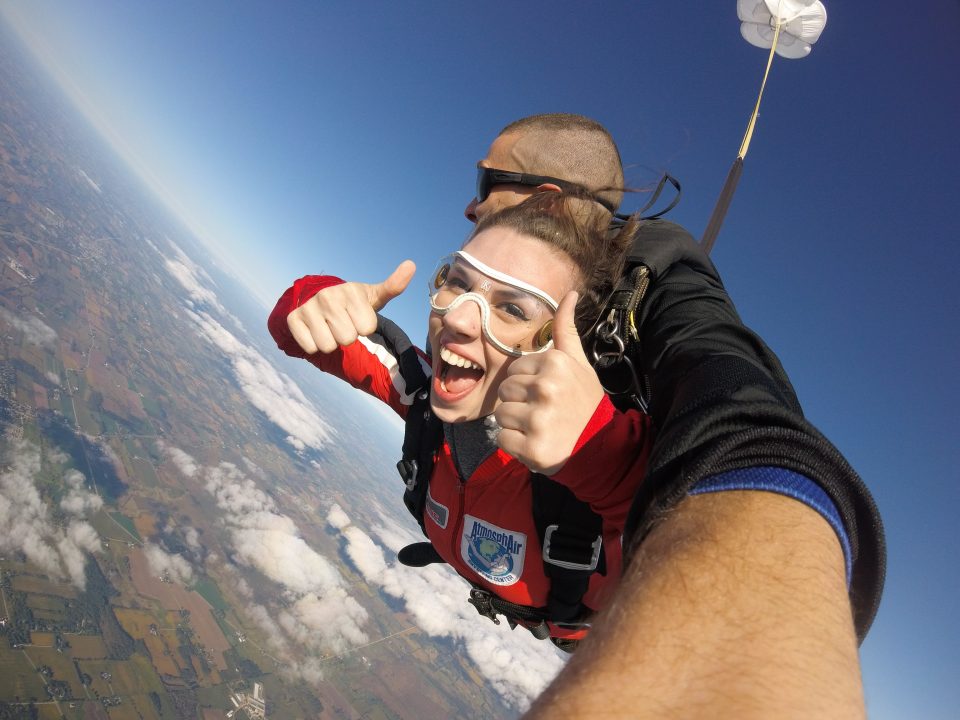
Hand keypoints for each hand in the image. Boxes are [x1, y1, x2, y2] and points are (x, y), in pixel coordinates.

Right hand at [287, 260, 414, 353]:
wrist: (318, 300)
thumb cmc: (352, 303)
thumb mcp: (373, 296)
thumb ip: (393, 285)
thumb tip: (412, 265)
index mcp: (350, 291)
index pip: (367, 327)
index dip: (364, 326)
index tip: (357, 316)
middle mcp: (328, 296)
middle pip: (347, 338)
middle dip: (347, 335)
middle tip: (343, 323)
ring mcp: (309, 307)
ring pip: (328, 346)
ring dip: (331, 342)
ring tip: (329, 328)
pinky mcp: (293, 319)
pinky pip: (310, 348)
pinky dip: (314, 345)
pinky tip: (315, 331)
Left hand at [494, 291, 603, 474]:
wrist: (601, 446)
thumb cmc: (585, 401)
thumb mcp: (579, 363)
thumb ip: (566, 330)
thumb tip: (570, 293)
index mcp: (554, 363)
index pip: (514, 369)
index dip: (527, 383)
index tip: (547, 394)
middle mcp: (545, 388)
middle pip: (504, 391)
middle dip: (519, 402)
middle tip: (544, 412)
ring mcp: (537, 419)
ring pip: (500, 415)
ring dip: (516, 424)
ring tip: (540, 427)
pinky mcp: (531, 448)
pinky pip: (502, 439)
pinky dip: (515, 445)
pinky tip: (535, 442)